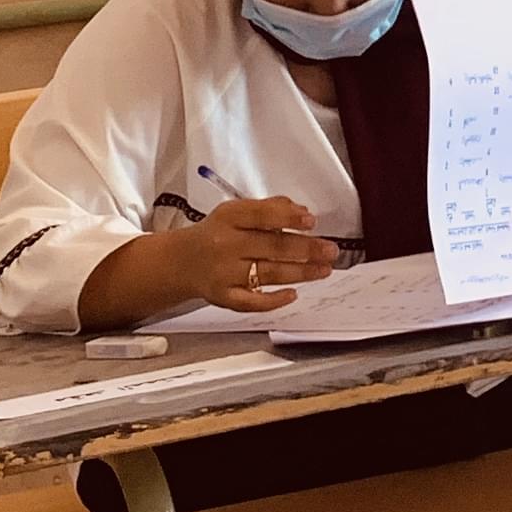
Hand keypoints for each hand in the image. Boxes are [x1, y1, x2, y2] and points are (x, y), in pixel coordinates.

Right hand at [175, 197, 341, 313]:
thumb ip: (268, 209)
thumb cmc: (215, 234)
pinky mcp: (223, 296)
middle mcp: (225, 244)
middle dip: (306, 249)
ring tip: (324, 269)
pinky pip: (251, 302)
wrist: (181, 262)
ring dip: (301, 272)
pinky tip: (293, 294)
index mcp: (228, 217)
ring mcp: (224, 273)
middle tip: (330, 250)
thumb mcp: (235, 212)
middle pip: (271, 246)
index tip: (311, 221)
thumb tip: (301, 213)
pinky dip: (273, 300)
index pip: (261, 214)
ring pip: (268, 273)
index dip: (288, 218)